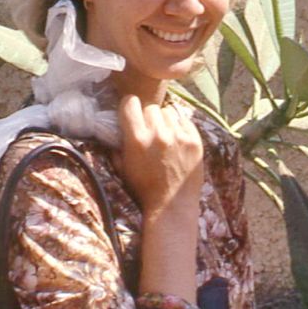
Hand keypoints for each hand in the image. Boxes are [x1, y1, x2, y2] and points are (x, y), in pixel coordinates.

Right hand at [115, 93, 203, 215]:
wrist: (172, 205)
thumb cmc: (143, 188)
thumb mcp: (122, 168)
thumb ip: (115, 145)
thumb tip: (112, 128)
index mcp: (137, 139)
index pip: (130, 103)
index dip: (129, 107)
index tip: (131, 114)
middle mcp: (158, 134)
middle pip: (151, 108)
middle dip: (148, 117)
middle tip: (149, 130)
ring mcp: (179, 136)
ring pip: (168, 112)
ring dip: (165, 122)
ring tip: (165, 137)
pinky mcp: (195, 141)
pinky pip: (185, 121)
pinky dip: (180, 127)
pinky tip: (177, 141)